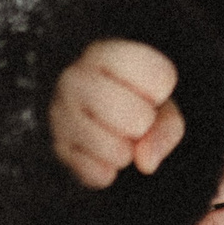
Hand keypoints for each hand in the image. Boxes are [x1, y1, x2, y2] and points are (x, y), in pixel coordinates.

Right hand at [50, 40, 186, 188]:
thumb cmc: (129, 99)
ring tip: (117, 137)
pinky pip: (97, 172)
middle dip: (144, 125)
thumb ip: (166, 127)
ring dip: (125, 152)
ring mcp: (60, 113)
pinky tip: (101, 154)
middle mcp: (76, 77)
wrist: (88, 114)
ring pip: (114, 148)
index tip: (146, 90)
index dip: (161, 92)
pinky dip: (107, 171)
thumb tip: (146, 161)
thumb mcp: (158, 103)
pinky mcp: (57, 147)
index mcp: (106, 53)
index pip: (159, 76)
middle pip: (135, 116)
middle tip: (134, 120)